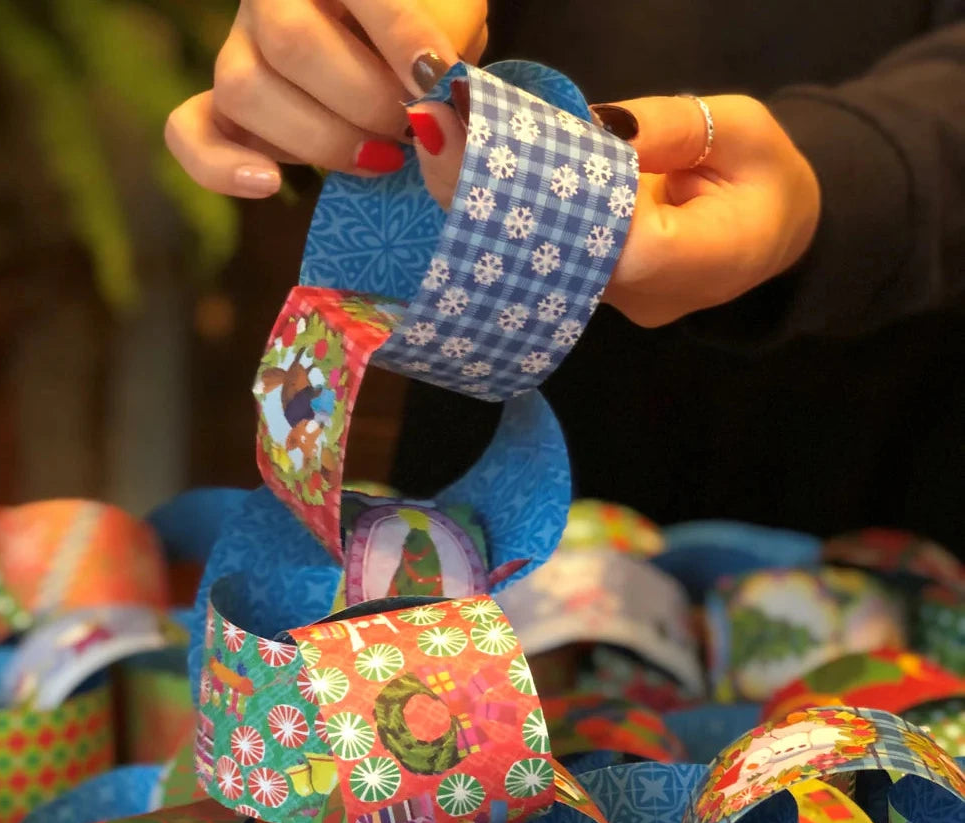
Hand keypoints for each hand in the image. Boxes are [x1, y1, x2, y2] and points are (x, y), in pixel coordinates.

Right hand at [165, 0, 486, 198]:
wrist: (404, 57)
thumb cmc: (432, 30)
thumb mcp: (455, 18)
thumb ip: (450, 42)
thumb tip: (440, 104)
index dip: (399, 35)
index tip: (439, 77)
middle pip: (290, 42)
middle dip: (363, 101)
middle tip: (409, 125)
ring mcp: (239, 52)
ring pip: (244, 90)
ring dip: (321, 140)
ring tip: (380, 156)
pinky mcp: (222, 108)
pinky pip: (189, 132)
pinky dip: (222, 166)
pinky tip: (271, 183)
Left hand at [404, 93, 820, 324]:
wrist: (778, 234)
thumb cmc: (769, 178)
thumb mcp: (740, 129)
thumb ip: (670, 129)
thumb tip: (592, 125)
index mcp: (693, 259)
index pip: (605, 237)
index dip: (544, 195)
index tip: (488, 148)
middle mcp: (641, 295)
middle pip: (556, 254)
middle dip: (493, 195)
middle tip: (438, 133)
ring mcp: (615, 303)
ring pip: (546, 259)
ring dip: (492, 204)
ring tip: (442, 141)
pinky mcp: (597, 294)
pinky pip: (550, 256)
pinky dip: (516, 216)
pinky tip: (473, 172)